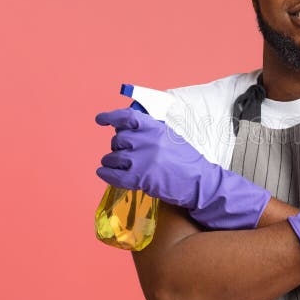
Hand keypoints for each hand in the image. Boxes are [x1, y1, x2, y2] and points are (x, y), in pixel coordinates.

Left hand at [96, 108, 270, 229]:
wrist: (200, 182)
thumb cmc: (187, 161)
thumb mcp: (171, 138)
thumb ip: (151, 132)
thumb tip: (128, 130)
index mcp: (156, 128)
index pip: (127, 117)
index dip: (110, 117)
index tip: (100, 120)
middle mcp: (147, 141)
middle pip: (117, 139)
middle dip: (117, 146)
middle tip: (124, 153)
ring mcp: (142, 160)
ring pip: (112, 157)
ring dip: (111, 161)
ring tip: (117, 165)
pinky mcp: (140, 179)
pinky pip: (113, 175)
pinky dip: (105, 174)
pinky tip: (104, 173)